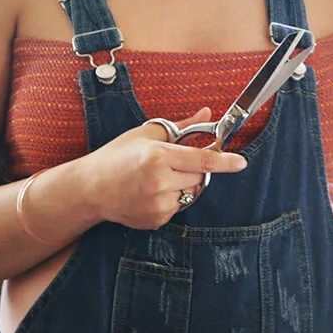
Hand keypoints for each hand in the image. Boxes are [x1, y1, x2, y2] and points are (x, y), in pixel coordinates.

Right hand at [81, 106, 246, 229]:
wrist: (90, 188)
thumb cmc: (116, 156)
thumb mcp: (145, 134)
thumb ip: (181, 126)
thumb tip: (207, 114)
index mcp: (157, 156)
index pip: (200, 159)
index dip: (224, 161)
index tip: (241, 162)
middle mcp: (159, 182)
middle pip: (199, 176)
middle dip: (195, 168)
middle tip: (174, 162)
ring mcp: (158, 204)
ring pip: (191, 193)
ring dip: (184, 184)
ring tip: (158, 177)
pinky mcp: (156, 219)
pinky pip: (178, 207)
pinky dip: (173, 198)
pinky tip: (151, 192)